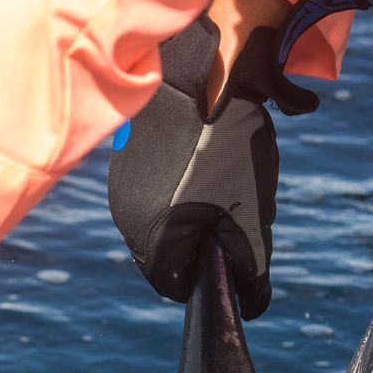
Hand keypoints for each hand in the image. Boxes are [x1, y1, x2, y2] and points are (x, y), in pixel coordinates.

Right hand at [108, 0, 366, 318]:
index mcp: (155, 238)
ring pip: (155, 221)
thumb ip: (252, 265)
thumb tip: (252, 302)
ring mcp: (120, 185)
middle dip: (197, 244)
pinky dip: (172, 187)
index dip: (207, 277)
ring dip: (185, 215)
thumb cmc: (228, 145)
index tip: (229, 256)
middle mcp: (127, 217)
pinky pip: (148, 191)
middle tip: (230, 215)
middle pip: (164, 255)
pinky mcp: (121, 158)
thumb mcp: (253, 213)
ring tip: (216, 180)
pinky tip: (198, 158)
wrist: (202, 70)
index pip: (176, 286)